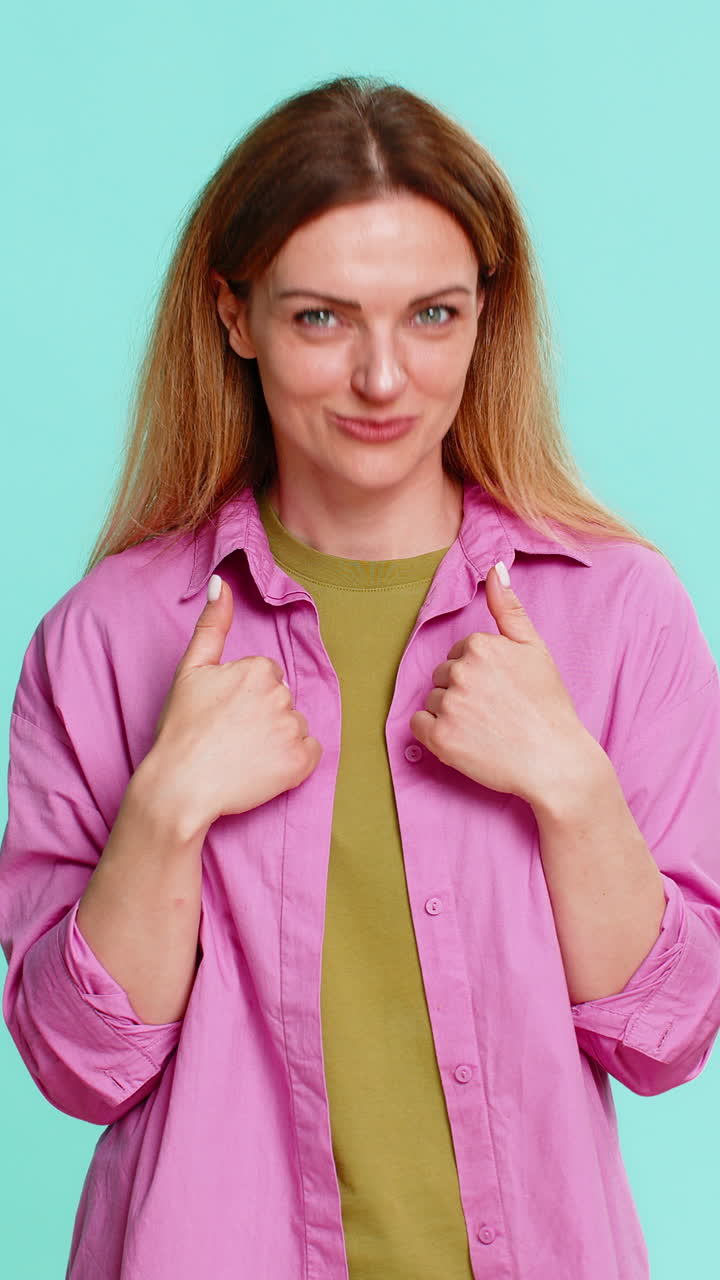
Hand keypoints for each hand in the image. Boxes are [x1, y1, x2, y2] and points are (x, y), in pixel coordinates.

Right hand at [149, 577, 322, 828]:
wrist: (181, 787)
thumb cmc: (182, 730)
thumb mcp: (190, 670)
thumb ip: (211, 625)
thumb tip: (221, 582)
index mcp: (258, 669)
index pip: (265, 677)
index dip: (243, 697)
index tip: (223, 715)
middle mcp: (281, 694)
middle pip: (282, 700)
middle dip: (262, 716)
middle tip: (230, 737)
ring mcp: (293, 729)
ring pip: (295, 726)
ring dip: (276, 739)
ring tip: (243, 755)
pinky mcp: (301, 762)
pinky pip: (310, 754)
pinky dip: (293, 762)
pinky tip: (264, 768)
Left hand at [409, 562, 588, 805]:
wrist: (556, 761)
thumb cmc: (547, 705)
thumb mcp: (534, 648)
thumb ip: (509, 608)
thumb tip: (494, 567)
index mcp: (479, 645)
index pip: (460, 653)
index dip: (480, 673)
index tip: (502, 690)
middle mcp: (460, 672)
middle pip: (443, 675)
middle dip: (463, 691)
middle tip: (495, 710)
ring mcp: (449, 706)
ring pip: (432, 700)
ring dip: (451, 713)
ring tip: (485, 727)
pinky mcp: (440, 739)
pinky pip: (418, 724)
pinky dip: (434, 733)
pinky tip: (464, 739)